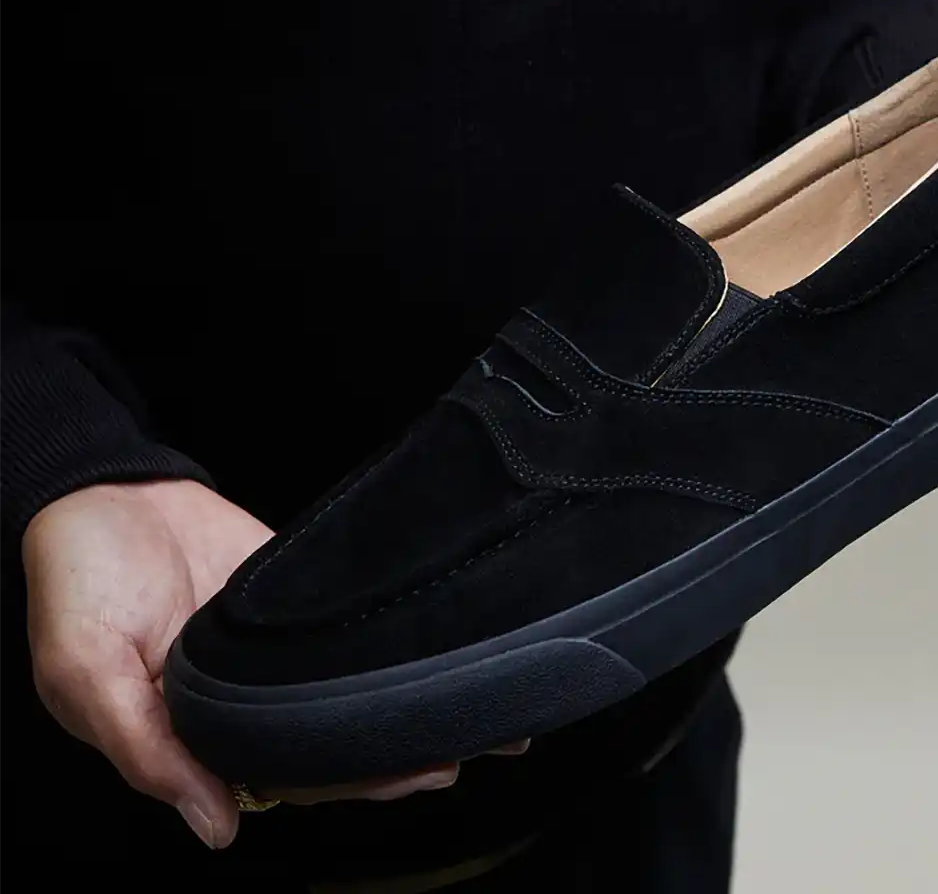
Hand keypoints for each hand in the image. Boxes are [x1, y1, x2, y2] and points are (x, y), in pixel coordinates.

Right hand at [24, 480, 529, 848]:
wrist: (104, 492)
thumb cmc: (77, 584)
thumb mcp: (84, 676)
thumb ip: (148, 752)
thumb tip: (218, 827)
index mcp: (197, 736)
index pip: (290, 775)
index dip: (356, 780)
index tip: (423, 771)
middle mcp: (244, 702)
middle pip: (333, 740)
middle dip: (401, 745)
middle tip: (476, 737)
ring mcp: (273, 651)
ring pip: (346, 689)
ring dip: (404, 696)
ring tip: (478, 699)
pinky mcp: (292, 600)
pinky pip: (344, 627)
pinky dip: (388, 638)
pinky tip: (432, 639)